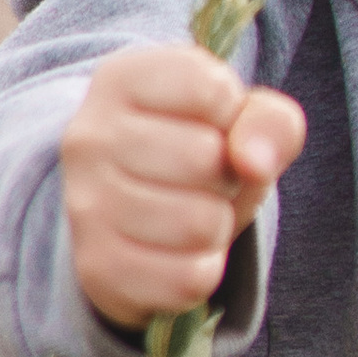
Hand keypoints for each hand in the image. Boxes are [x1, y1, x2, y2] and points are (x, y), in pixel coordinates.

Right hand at [61, 46, 302, 330]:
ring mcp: (86, 204)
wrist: (137, 221)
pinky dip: (202, 270)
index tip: (209, 125)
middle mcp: (89, 136)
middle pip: (204, 158)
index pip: (211, 90)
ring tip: (189, 214)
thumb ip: (270, 122)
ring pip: (200, 222)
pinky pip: (190, 277)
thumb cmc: (197, 153)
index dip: (232, 116)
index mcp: (120, 78)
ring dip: (215, 225)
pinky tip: (178, 253)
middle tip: (200, 180)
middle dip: (225, 176)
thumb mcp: (242, 121)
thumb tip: (253, 163)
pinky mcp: (97, 268)